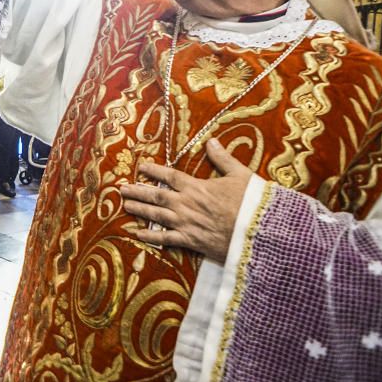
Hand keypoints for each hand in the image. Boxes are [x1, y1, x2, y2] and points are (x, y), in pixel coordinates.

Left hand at [120, 139, 252, 263]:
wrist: (259, 233)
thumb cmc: (252, 204)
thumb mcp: (240, 175)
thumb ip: (223, 159)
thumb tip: (211, 141)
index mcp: (196, 187)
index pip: (169, 175)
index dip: (153, 170)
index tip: (140, 167)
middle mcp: (185, 204)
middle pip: (155, 195)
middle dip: (137, 190)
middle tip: (121, 188)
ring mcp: (185, 223)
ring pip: (155, 215)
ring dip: (139, 209)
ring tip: (125, 205)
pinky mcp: (190, 241)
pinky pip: (164, 238)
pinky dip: (149, 236)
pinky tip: (136, 234)